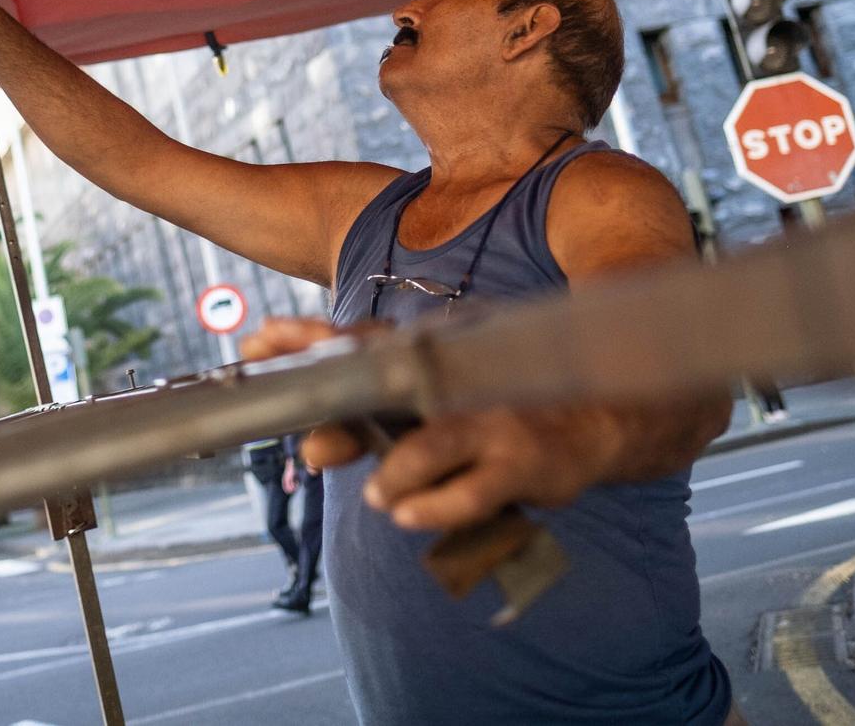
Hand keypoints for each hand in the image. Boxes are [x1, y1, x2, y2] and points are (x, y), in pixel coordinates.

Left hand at [240, 318, 627, 531]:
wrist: (597, 421)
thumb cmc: (497, 414)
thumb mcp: (430, 411)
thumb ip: (368, 425)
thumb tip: (309, 444)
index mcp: (431, 356)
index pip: (359, 341)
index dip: (307, 340)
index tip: (258, 342)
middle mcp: (457, 379)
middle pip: (385, 386)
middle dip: (337, 411)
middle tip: (311, 442)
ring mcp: (490, 419)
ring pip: (426, 449)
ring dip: (395, 475)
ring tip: (381, 495)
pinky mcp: (521, 462)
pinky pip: (467, 492)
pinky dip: (432, 506)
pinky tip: (410, 514)